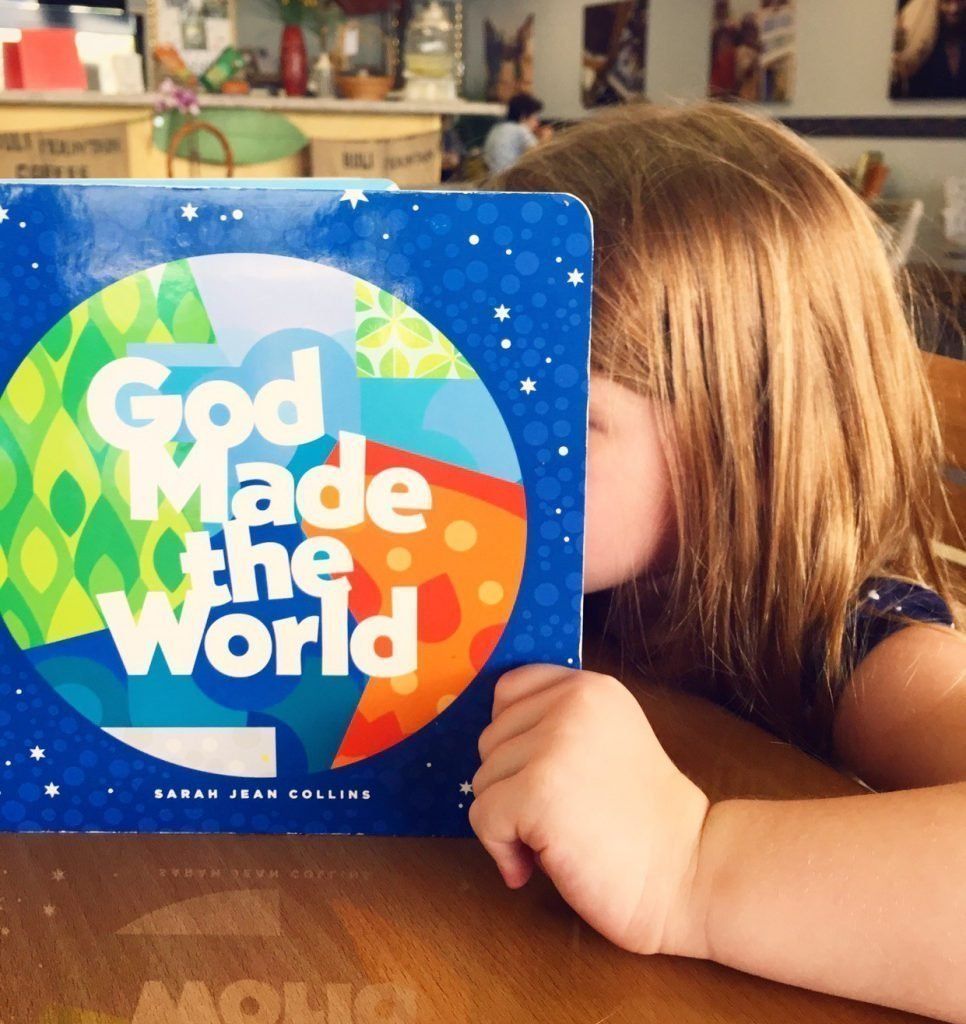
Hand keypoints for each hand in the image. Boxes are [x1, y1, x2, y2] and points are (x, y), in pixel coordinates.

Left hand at [470, 665, 710, 955]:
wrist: (689, 873)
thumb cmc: (642, 821)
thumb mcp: (606, 741)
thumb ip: (556, 724)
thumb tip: (487, 741)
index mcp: (589, 688)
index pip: (508, 689)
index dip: (512, 737)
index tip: (541, 771)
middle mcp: (571, 704)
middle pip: (490, 739)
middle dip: (511, 785)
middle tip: (561, 815)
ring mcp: (553, 746)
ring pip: (482, 780)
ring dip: (508, 821)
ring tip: (558, 838)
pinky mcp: (537, 793)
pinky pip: (483, 817)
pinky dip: (501, 850)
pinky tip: (538, 864)